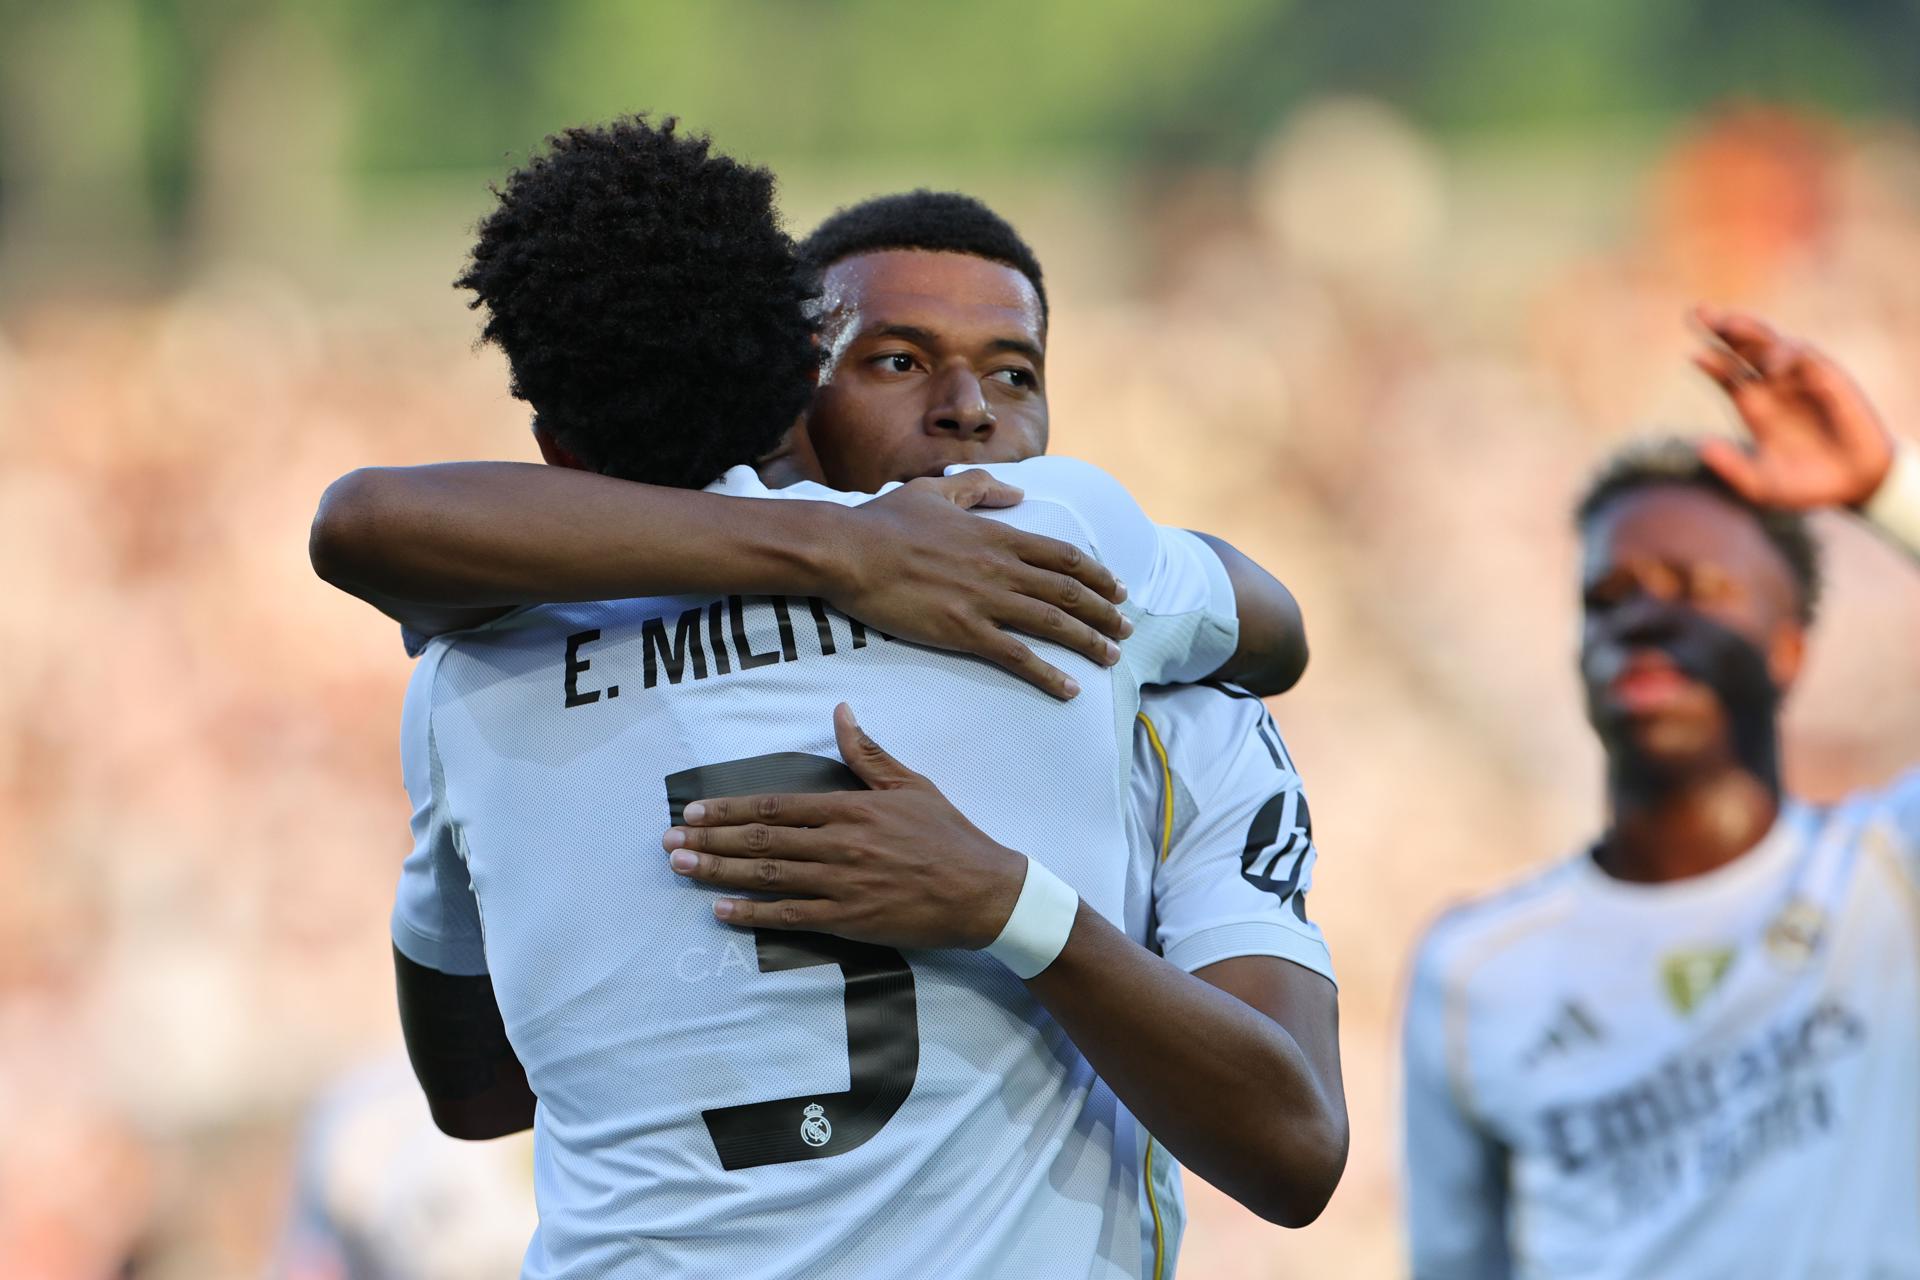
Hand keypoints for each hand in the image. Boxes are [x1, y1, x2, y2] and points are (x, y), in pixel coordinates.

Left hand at [663, 704, 1026, 949]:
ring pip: (767, 875)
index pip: (775, 806)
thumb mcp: (910, 784)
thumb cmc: (949, 836)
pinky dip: (752, 913)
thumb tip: (840, 712)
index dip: (729, 808)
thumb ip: (867, 753)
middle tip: (668, 840)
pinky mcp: (849, 920)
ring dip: (718, 870)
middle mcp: (839, 845)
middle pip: (761, 840)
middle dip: (709, 839)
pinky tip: (721, 909)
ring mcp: (841, 885)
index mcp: (850, 809)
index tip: (693, 809)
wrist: (984, 891)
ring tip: (680, 867)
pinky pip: (790, 916)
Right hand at [821, 472, 1130, 699]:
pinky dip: (1049, 674)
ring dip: (1089, 641)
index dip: (1097, 574)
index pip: (1064, 556)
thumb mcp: (935, 491)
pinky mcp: (964, 631)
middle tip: (1127, 628)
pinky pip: (1018, 657)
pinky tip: (1071, 689)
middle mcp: (1001, 567)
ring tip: (1112, 657)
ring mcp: (986, 600)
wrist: (850, 551)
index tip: (1118, 589)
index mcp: (997, 535)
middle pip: (1069, 591)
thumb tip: (1016, 492)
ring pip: (1054, 623)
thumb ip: (978, 487)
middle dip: (1105, 611)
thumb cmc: (885, 521)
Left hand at [1691, 306, 1895, 509]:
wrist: (1854, 486)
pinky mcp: (1828, 379)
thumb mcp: (1762, 485)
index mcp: (1754, 406)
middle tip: (1697, 312)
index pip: (1726, 375)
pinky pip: (1805, 357)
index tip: (1693, 356)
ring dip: (1749, 330)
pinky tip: (1769, 364)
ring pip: (1770, 343)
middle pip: (1741, 349)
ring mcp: (1800, 379)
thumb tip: (1701, 446)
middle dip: (1721, 329)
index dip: (1710, 363)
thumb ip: (1733, 469)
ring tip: (1728, 322)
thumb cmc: (1805, 485)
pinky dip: (1786, 355)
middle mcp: (1773, 387)